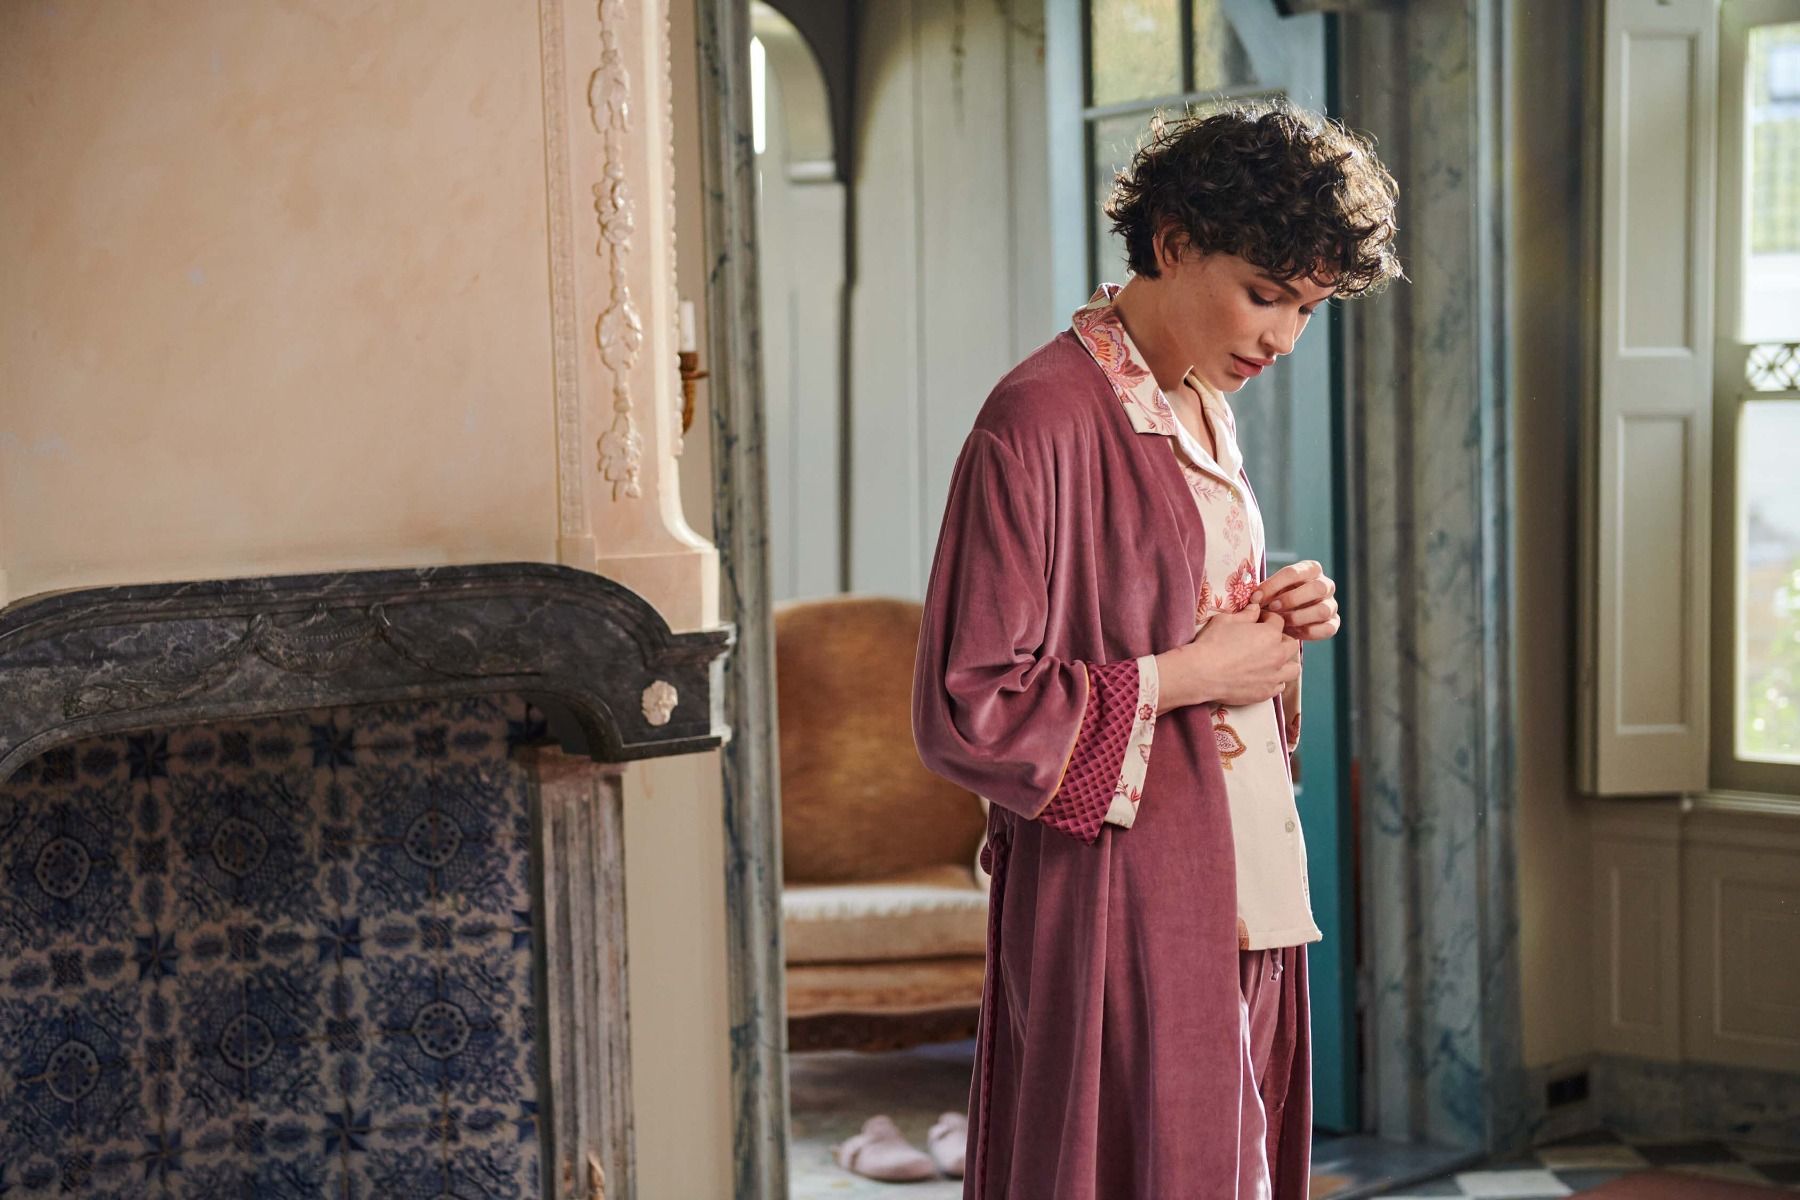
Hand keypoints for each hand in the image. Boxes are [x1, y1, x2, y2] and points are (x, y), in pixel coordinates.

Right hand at [1154, 604, 1301, 709]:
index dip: (1269, 618)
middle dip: (1281, 640)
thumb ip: (1246, 615)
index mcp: (1270, 634)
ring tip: (1271, 662)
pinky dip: (1275, 681)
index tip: (1260, 621)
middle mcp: (1277, 655)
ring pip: (1293, 668)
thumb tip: (1255, 609)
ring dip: (1285, 663)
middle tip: (1266, 641)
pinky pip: (1280, 686)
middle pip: (1291, 645)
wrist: (1202, 673)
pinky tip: (1262, 677)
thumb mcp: (1226, 621)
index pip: (1279, 621)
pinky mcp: (1266, 693)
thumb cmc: (1212, 644)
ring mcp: (1273, 676)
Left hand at [1251, 560, 1339, 642]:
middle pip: (1317, 588)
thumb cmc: (1278, 599)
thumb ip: (1264, 591)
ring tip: (1281, 622)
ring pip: (1323, 610)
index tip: (1257, 596)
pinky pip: (1327, 629)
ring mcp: (1331, 604)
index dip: (1274, 584)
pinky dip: (1309, 632)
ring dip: (1299, 617)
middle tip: (1272, 608)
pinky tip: (1293, 632)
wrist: (1289, 618)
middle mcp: (1325, 585)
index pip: (1294, 572)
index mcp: (1310, 569)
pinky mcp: (1334, 623)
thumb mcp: (1271, 591)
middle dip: (1291, 599)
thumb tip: (1254, 597)